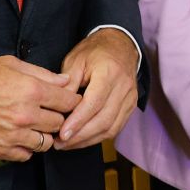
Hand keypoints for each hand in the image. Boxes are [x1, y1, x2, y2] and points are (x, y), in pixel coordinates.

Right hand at [0, 55, 78, 160]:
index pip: (68, 101)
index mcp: (31, 91)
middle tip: (51, 112)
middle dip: (58, 117)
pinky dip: (27, 148)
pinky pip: (26, 156)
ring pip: (46, 143)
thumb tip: (64, 81)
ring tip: (36, 125)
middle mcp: (25, 115)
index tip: (69, 101)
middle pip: (60, 123)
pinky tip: (21, 136)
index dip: (71, 100)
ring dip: (44, 134)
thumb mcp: (9, 64)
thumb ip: (41, 74)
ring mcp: (12, 135)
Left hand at [53, 28, 140, 149]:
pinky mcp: (131, 106)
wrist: (120, 45)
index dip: (78, 121)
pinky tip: (82, 140)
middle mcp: (123, 87)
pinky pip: (116, 128)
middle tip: (60, 143)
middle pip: (104, 120)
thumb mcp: (75, 61)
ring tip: (68, 144)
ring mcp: (130, 98)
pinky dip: (98, 137)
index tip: (62, 134)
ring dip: (88, 140)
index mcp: (109, 72)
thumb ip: (67, 85)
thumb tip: (58, 109)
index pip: (94, 103)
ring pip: (111, 128)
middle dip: (81, 136)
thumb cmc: (95, 52)